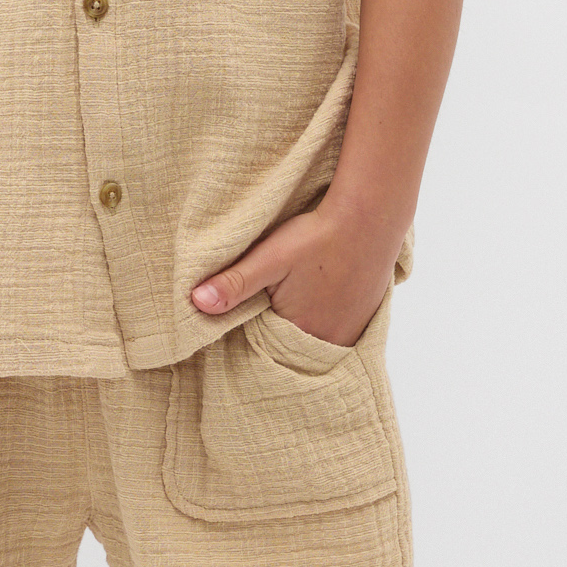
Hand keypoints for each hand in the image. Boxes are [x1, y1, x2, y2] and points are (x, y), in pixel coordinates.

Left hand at [189, 199, 399, 348]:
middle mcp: (331, 340)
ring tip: (297, 307)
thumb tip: (196, 303)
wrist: (370, 215)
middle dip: (279, 336)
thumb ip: (234, 283)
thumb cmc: (318, 236)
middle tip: (271, 310)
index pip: (267, 350)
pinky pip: (342, 332)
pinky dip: (329, 324)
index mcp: (301, 333)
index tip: (249, 319)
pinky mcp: (368, 316)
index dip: (255, 336)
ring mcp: (354, 330)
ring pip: (319, 341)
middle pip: (294, 348)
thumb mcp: (270, 257)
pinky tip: (322, 303)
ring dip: (305, 331)